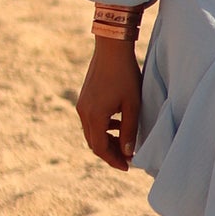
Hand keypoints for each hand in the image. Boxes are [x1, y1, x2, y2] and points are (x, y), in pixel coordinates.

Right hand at [77, 40, 142, 169]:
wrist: (111, 48)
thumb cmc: (125, 75)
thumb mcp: (133, 104)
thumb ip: (130, 130)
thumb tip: (128, 152)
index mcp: (95, 116)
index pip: (100, 148)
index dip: (114, 160)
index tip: (127, 166)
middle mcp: (84, 113)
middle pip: (94, 143)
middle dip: (110, 152)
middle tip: (126, 157)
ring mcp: (82, 105)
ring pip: (92, 132)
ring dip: (107, 139)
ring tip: (125, 141)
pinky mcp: (84, 98)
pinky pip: (91, 120)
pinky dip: (103, 127)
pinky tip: (118, 123)